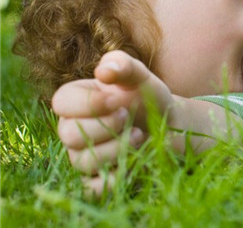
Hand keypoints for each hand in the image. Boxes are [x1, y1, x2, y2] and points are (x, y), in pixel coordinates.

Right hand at [51, 50, 173, 195]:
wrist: (170, 125)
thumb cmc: (149, 96)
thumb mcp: (141, 77)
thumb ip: (124, 66)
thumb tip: (104, 70)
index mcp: (76, 101)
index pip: (61, 102)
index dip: (89, 102)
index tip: (118, 99)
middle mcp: (73, 129)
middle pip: (68, 134)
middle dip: (104, 126)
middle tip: (128, 117)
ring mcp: (83, 155)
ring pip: (83, 161)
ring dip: (116, 148)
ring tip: (140, 135)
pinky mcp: (97, 178)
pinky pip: (91, 188)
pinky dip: (113, 178)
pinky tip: (134, 161)